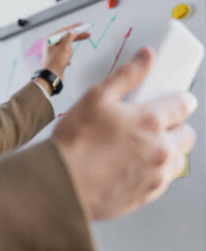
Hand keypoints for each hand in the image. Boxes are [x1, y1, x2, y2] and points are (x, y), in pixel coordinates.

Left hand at [42, 22, 89, 79]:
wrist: (52, 78)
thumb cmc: (55, 63)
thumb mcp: (64, 47)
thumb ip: (69, 37)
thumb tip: (73, 30)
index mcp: (50, 39)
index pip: (64, 30)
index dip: (74, 27)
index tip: (82, 25)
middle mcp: (51, 44)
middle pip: (66, 37)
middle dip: (76, 37)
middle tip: (87, 34)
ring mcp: (53, 51)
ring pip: (66, 47)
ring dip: (70, 51)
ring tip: (68, 57)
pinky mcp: (56, 58)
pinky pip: (65, 54)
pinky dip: (68, 57)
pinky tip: (67, 62)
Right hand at [51, 47, 196, 220]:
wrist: (64, 185)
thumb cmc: (76, 141)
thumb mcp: (97, 96)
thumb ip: (127, 74)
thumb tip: (146, 56)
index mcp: (150, 122)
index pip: (183, 106)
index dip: (183, 100)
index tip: (180, 99)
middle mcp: (160, 150)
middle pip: (187, 135)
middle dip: (177, 126)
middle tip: (158, 122)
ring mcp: (155, 175)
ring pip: (178, 160)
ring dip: (169, 150)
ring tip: (145, 144)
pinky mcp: (147, 195)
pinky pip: (163, 181)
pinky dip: (156, 171)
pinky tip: (134, 163)